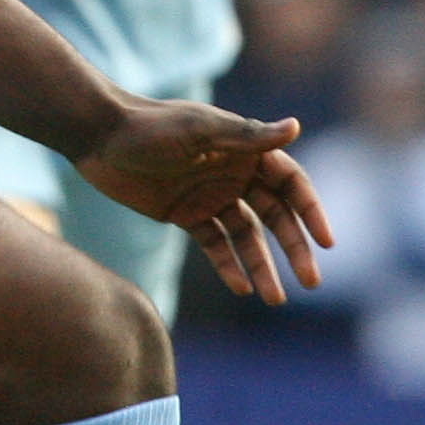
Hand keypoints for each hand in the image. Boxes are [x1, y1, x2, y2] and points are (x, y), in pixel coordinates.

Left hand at [72, 98, 331, 305]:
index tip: (326, 242)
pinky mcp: (185, 214)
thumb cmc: (150, 125)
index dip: (311, 212)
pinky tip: (242, 287)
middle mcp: (234, 173)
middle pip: (276, 216)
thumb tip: (296, 127)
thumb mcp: (199, 130)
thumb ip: (246, 135)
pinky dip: (228, 265)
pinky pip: (214, 244)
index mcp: (245, 150)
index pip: (291, 184)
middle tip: (310, 282)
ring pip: (247, 237)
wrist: (98, 137)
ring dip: (262, 266)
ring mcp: (210, 196)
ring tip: (275, 299)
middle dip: (294, 248)